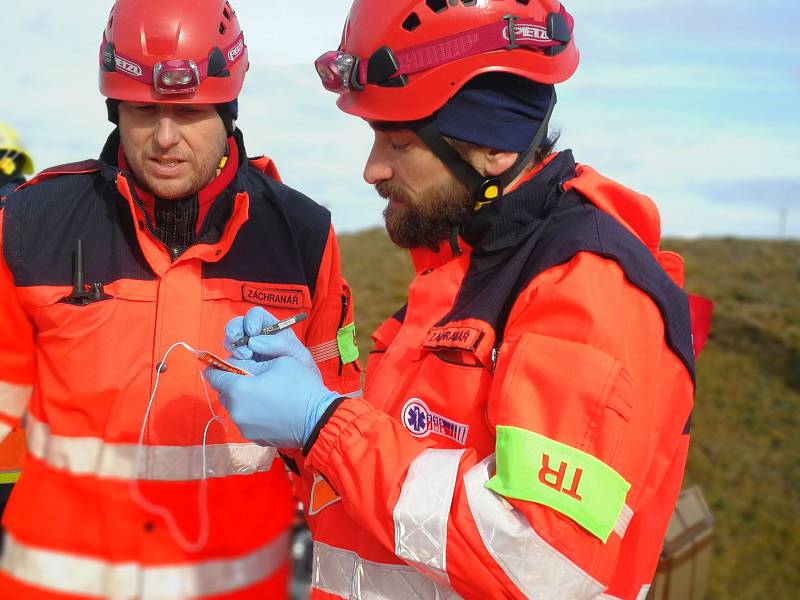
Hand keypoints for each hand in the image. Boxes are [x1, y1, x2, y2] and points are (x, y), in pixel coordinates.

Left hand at [208, 310, 339, 447]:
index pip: (213, 376)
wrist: (319, 420)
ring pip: (236, 409)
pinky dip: (254, 415)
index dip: (218, 367)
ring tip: (265, 396)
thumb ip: (252, 363)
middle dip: (233, 385)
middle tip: (252, 379)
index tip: (228, 364)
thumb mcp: (277, 362)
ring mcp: (244, 428)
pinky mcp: (255, 439)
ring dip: (243, 401)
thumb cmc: (299, 386)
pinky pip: (247, 422)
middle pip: (224, 394)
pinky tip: (272, 411)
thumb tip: (240, 365)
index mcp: (237, 389)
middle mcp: (235, 411)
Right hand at [225, 307, 316, 371]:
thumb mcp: (299, 355)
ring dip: (232, 346)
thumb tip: (253, 341)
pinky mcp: (240, 368)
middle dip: (234, 330)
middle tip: (238, 342)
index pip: (256, 315)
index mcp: (273, 329)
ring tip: (244, 357)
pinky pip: (229, 361)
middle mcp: (257, 338)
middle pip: (238, 325)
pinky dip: (229, 362)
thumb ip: (281, 344)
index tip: (252, 331)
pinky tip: (238, 368)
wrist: (301, 396)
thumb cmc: (303, 372)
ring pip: (231, 342)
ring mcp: (247, 352)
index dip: (251, 319)